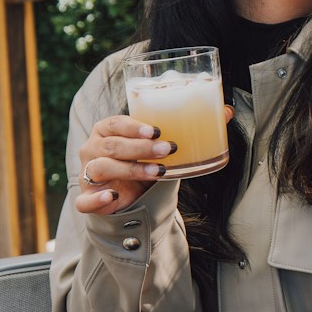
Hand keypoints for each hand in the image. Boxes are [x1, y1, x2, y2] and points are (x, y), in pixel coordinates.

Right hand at [74, 107, 231, 214]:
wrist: (129, 196)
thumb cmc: (143, 162)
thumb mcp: (161, 146)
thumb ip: (190, 128)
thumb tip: (227, 111)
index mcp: (107, 130)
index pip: (114, 123)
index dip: (133, 126)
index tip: (156, 130)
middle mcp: (93, 149)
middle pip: (112, 145)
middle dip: (140, 148)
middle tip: (168, 149)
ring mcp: (87, 174)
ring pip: (101, 168)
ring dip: (130, 169)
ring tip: (158, 171)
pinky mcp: (87, 198)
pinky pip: (84, 200)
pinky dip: (96, 199)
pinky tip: (113, 197)